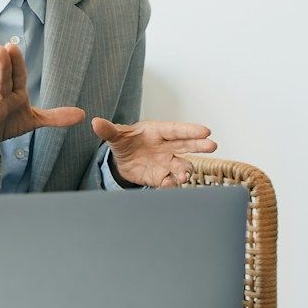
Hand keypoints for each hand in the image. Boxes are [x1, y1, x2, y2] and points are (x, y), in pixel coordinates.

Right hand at [0, 42, 84, 160]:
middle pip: (3, 80)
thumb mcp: (33, 119)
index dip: (16, 62)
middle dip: (2, 65)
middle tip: (1, 48)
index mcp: (14, 93)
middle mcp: (0, 98)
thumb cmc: (6, 122)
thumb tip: (83, 114)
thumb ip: (55, 116)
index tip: (13, 46)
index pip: (17, 75)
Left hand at [92, 117, 216, 187]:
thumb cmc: (125, 142)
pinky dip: (170, 185)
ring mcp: (167, 162)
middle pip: (187, 145)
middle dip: (200, 146)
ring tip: (183, 177)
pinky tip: (167, 186)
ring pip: (182, 166)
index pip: (176, 129)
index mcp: (159, 132)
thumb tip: (96, 122)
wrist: (124, 161)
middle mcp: (168, 147)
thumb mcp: (115, 136)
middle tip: (212, 145)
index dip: (191, 130)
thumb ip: (108, 130)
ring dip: (184, 171)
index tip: (206, 130)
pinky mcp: (162, 177)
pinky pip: (170, 182)